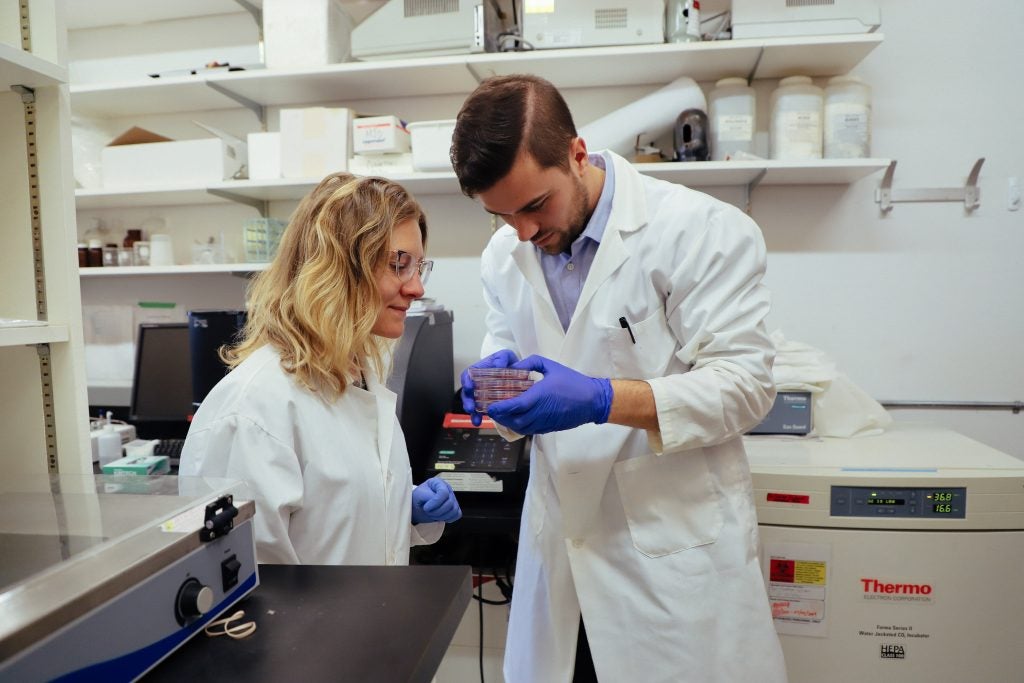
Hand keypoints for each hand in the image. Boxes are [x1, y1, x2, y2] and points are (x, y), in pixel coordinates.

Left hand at [411, 477, 461, 523]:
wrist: (417, 506)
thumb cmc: (417, 499)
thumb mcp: (419, 495)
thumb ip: (428, 496)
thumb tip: (437, 501)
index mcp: (439, 483)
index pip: (443, 492)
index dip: (435, 502)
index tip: (426, 508)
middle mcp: (448, 489)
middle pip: (450, 503)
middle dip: (437, 511)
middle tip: (427, 512)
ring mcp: (453, 498)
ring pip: (454, 510)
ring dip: (441, 516)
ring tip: (432, 515)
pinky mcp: (455, 507)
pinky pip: (457, 514)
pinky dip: (448, 518)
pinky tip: (439, 517)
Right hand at [460, 349, 519, 425]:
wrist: (518, 374)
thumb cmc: (508, 363)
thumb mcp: (506, 356)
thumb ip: (502, 358)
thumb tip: (498, 366)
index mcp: (479, 370)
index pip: (468, 375)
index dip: (466, 381)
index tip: (469, 386)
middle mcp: (477, 383)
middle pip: (467, 392)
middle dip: (467, 400)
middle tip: (470, 407)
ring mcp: (481, 394)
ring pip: (471, 402)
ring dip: (472, 411)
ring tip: (475, 418)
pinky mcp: (486, 403)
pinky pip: (479, 410)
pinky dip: (477, 416)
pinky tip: (478, 421)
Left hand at [486, 355, 612, 434]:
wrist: (592, 401)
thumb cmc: (572, 382)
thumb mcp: (551, 366)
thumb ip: (531, 363)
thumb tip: (516, 366)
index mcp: (539, 396)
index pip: (514, 406)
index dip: (499, 408)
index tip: (490, 405)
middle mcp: (539, 412)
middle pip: (512, 420)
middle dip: (500, 416)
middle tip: (492, 409)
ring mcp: (543, 423)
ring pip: (519, 427)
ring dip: (508, 422)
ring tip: (501, 414)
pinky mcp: (547, 428)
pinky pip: (528, 430)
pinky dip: (518, 425)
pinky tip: (515, 418)